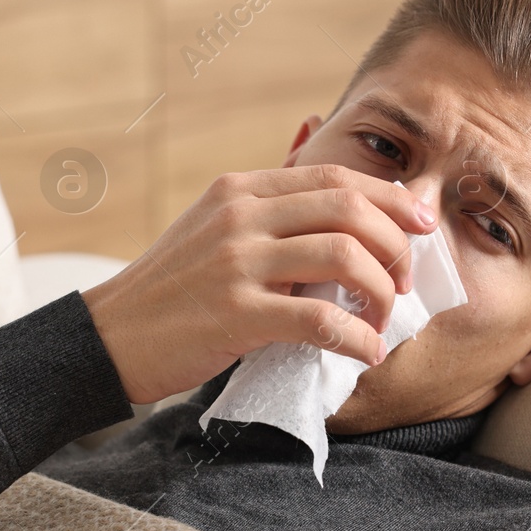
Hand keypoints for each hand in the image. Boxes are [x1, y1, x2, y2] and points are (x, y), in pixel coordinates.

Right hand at [82, 165, 436, 404]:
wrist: (108, 336)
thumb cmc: (170, 291)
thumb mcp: (213, 231)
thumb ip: (267, 217)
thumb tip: (336, 218)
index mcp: (241, 190)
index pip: (336, 178)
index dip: (390, 198)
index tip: (421, 224)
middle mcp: (241, 215)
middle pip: (350, 209)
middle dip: (396, 245)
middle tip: (404, 282)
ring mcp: (237, 262)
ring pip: (345, 256)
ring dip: (381, 291)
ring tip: (383, 319)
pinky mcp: (234, 313)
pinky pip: (320, 318)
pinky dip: (357, 336)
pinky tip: (365, 352)